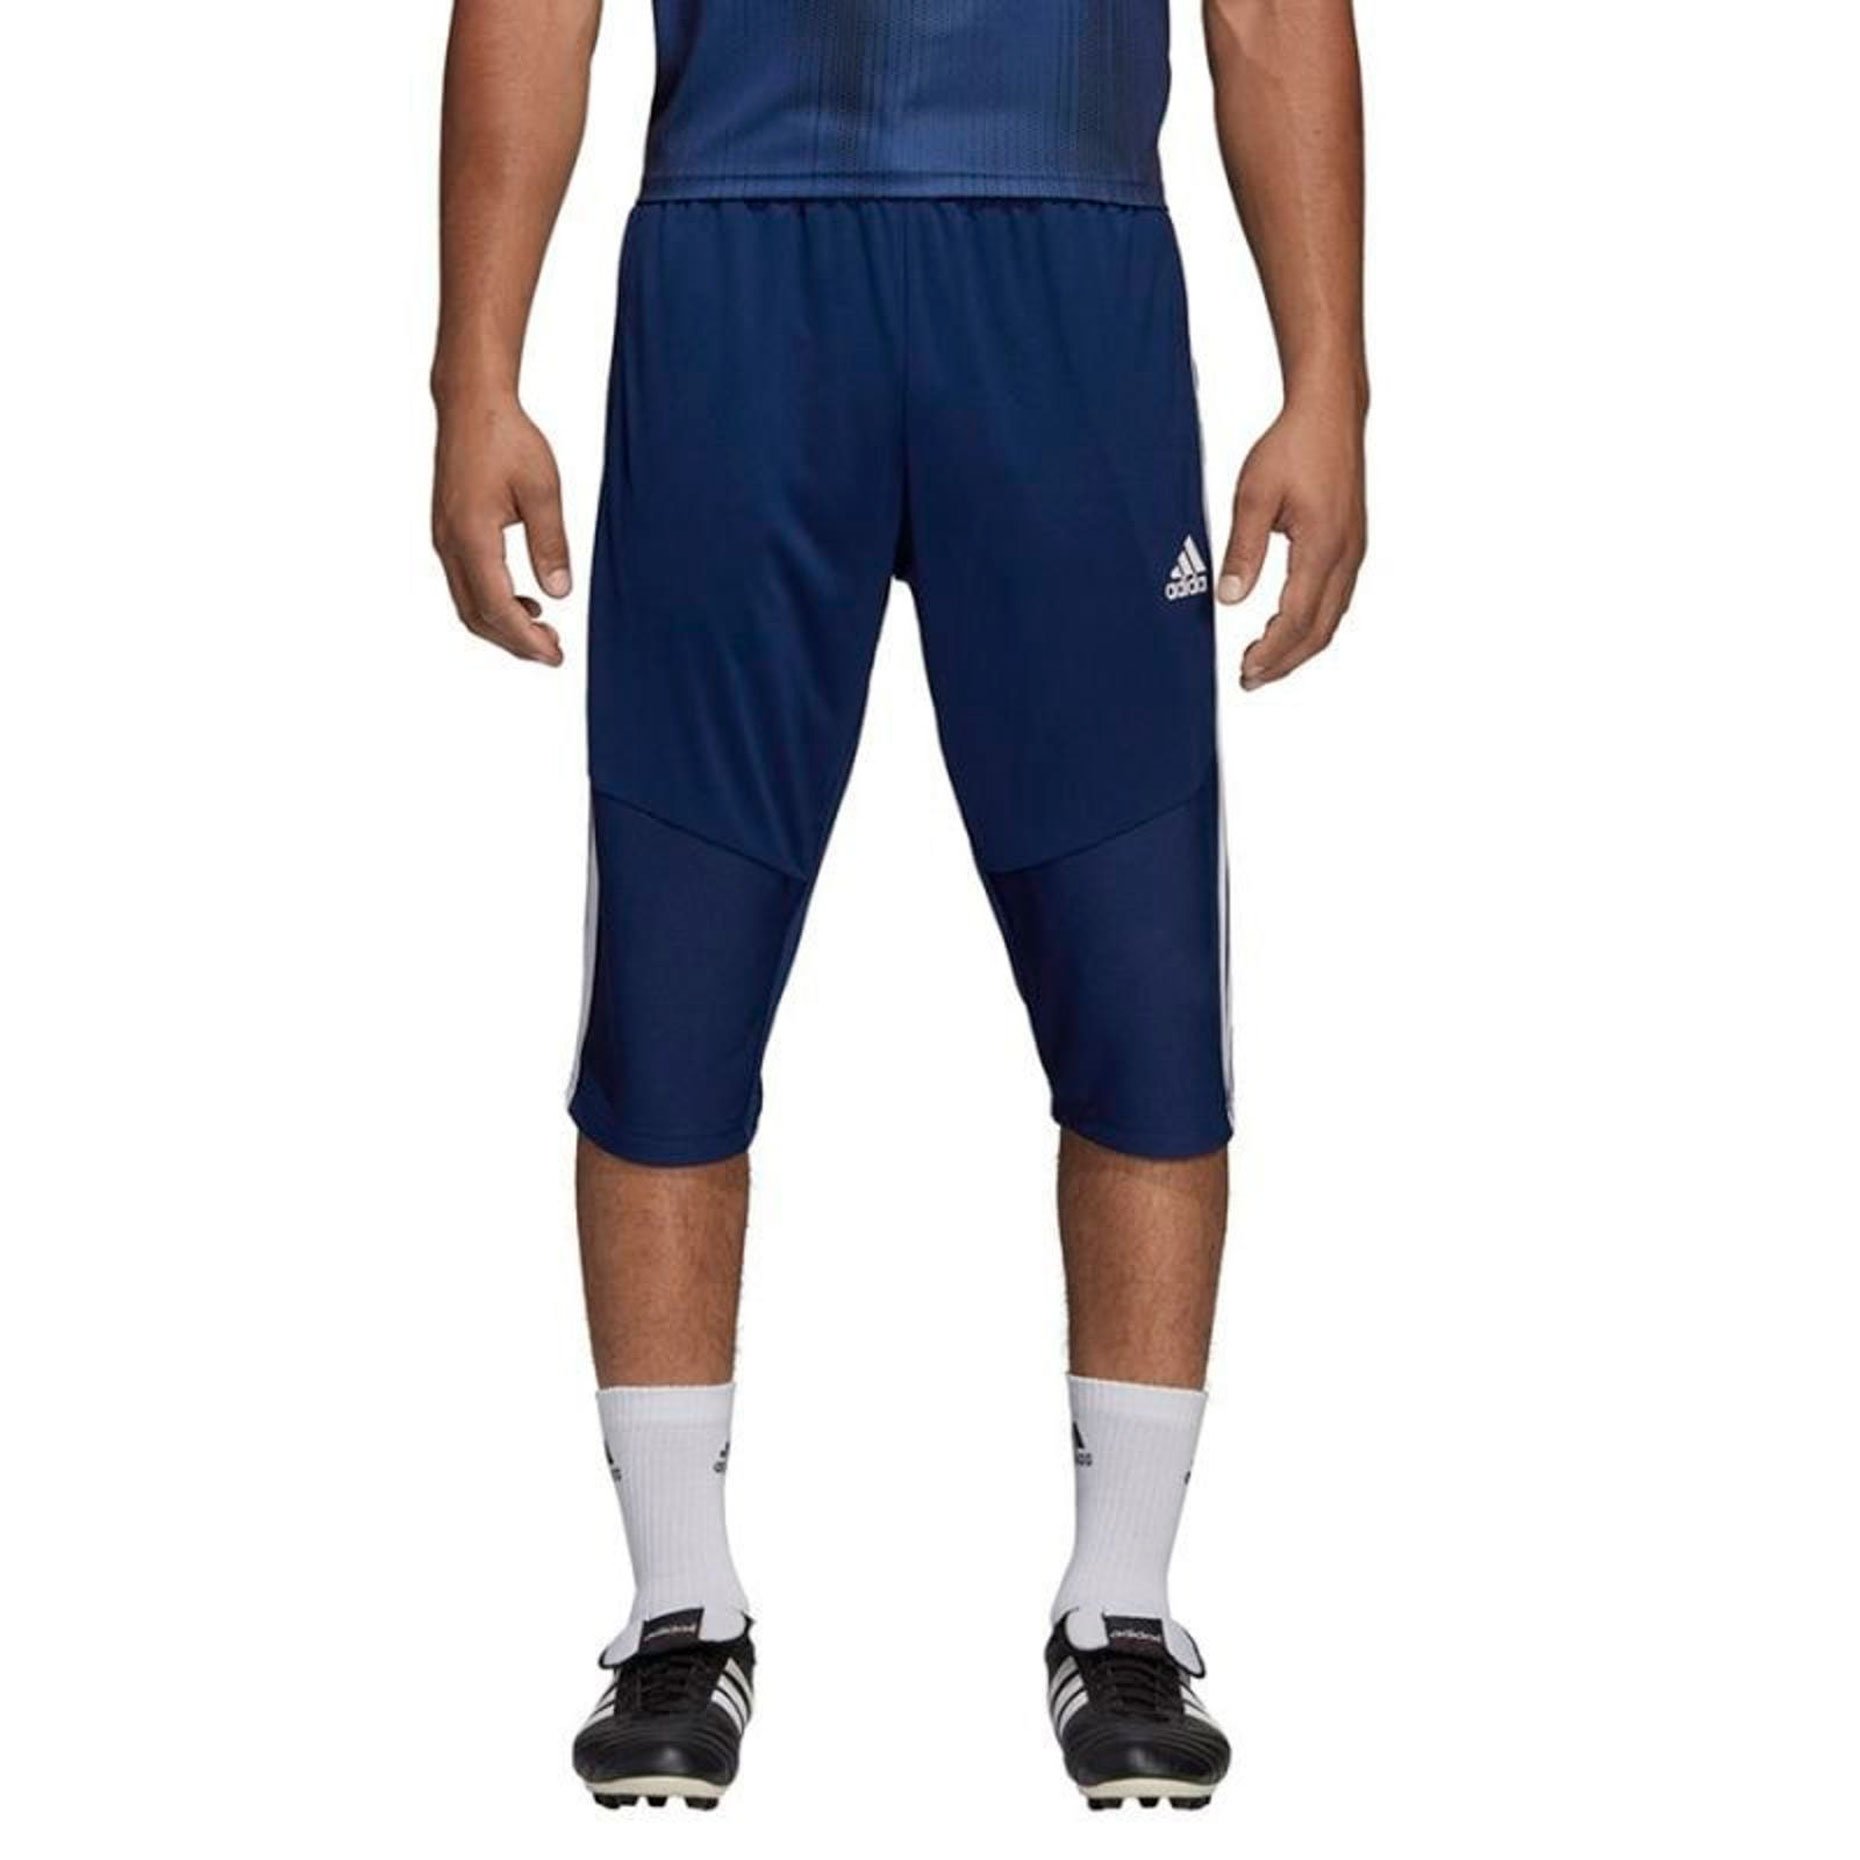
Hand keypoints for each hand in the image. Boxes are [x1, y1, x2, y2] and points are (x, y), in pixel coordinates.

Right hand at [432, 395, 570, 665]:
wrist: (471, 405)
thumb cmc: (508, 439)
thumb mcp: (543, 490)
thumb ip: (550, 544)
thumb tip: (559, 593)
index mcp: (472, 537)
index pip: (497, 608)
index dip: (526, 640)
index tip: (555, 655)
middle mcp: (450, 544)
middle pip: (477, 616)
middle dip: (515, 642)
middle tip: (554, 652)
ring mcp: (444, 540)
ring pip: (468, 604)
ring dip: (503, 626)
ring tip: (543, 631)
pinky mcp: (448, 533)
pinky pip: (465, 584)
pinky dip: (492, 604)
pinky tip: (524, 600)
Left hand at [1217, 392, 1367, 689]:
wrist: (1330, 413)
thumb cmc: (1292, 446)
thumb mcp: (1253, 494)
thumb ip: (1242, 550)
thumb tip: (1229, 600)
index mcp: (1323, 546)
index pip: (1296, 618)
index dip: (1271, 651)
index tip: (1245, 670)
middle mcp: (1346, 555)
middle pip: (1319, 630)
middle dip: (1285, 662)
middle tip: (1250, 679)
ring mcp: (1354, 552)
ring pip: (1332, 619)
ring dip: (1299, 648)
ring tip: (1264, 663)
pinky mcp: (1352, 545)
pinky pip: (1337, 601)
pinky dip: (1313, 625)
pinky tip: (1289, 628)